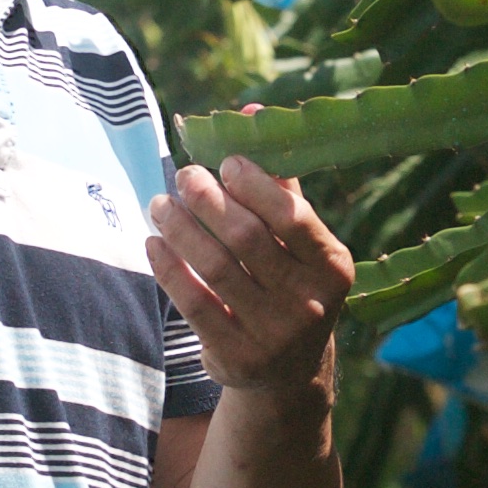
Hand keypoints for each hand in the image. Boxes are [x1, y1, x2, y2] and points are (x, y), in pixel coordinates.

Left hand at [147, 157, 350, 395]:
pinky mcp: (237, 358)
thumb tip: (250, 115)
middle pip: (246, 238)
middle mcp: (310, 303)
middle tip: (184, 176)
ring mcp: (274, 334)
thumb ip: (278, 183)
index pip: (292, 216)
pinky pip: (193, 303)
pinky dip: (168, 268)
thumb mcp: (299, 245)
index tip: (225, 162)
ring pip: (214, 267)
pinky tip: (154, 243)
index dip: (254, 184)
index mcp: (332, 266)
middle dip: (207, 199)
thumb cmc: (288, 284)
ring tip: (160, 204)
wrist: (287, 372)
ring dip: (179, 228)